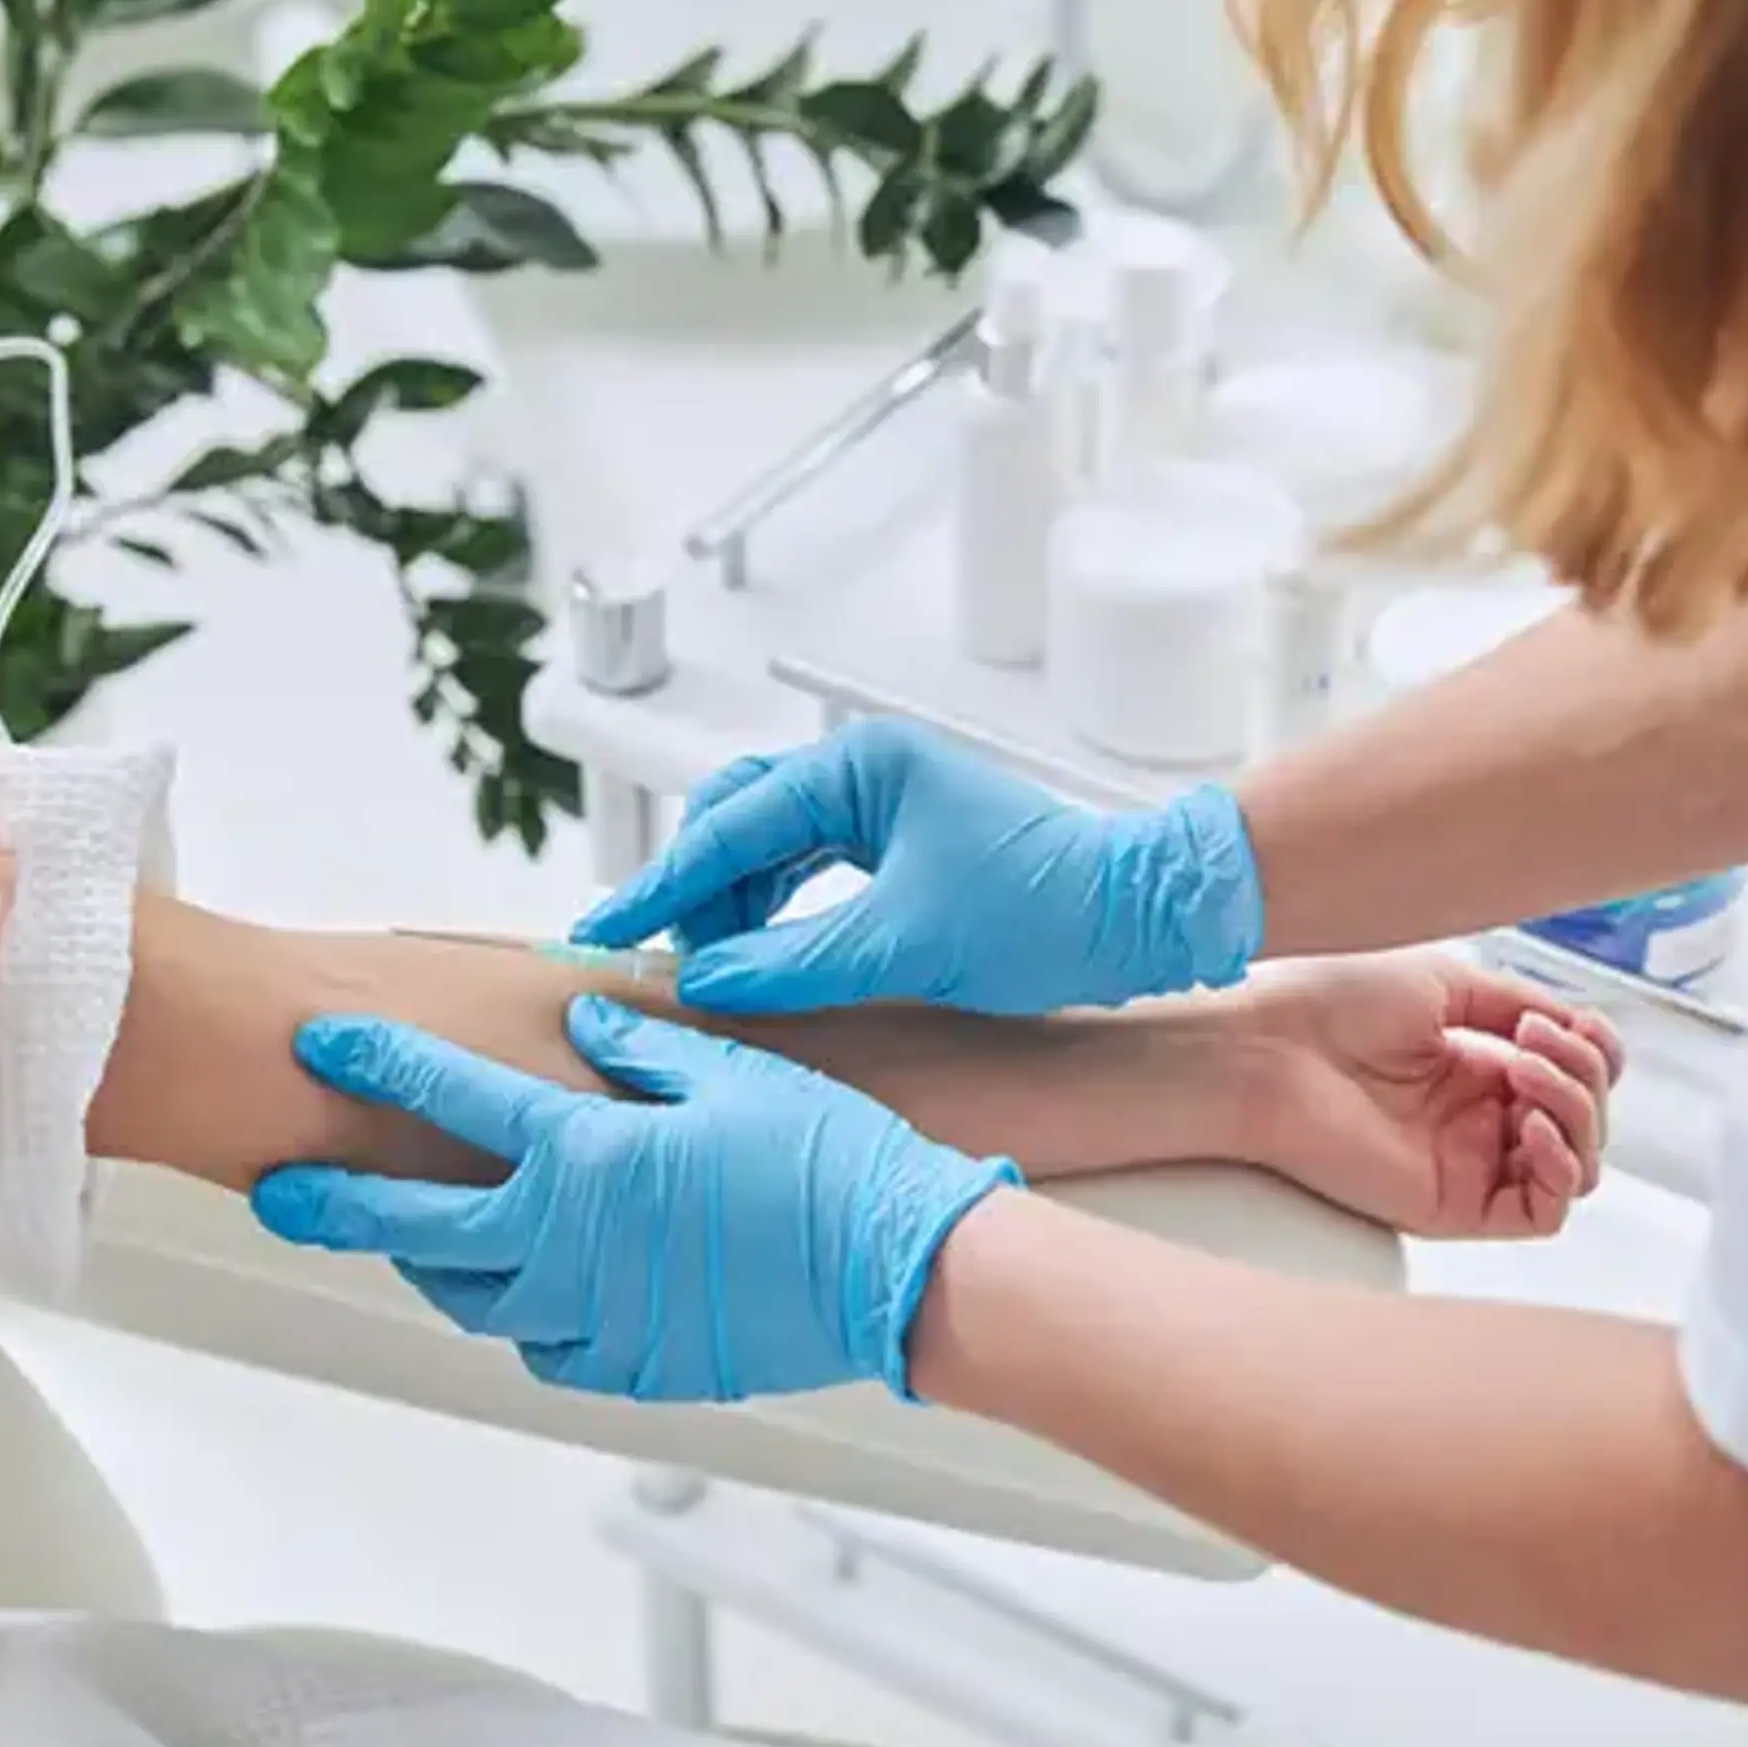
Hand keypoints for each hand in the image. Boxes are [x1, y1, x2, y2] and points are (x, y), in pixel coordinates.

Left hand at [252, 998, 1016, 1400]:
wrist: (898, 1276)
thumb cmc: (830, 1164)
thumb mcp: (736, 1075)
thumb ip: (644, 1050)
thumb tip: (584, 1029)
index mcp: (585, 1158)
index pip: (448, 1100)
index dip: (375, 1065)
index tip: (320, 1042)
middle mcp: (568, 1245)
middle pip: (413, 1229)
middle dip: (335, 1206)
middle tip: (277, 1194)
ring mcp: (597, 1317)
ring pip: (472, 1298)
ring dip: (429, 1264)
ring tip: (403, 1241)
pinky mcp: (636, 1369)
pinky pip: (545, 1349)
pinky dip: (519, 1318)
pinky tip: (521, 1295)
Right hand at [571, 720, 1265, 1016]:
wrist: (1141, 917)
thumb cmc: (1047, 911)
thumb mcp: (907, 944)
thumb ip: (795, 962)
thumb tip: (708, 980)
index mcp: (860, 766)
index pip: (729, 824)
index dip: (662, 884)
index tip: (606, 928)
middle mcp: (865, 769)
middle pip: (737, 819)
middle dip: (693, 888)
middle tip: (655, 955)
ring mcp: (883, 803)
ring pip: (769, 846)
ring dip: (732, 904)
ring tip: (708, 967)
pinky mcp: (901, 843)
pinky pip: (806, 867)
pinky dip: (772, 910)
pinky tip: (758, 956)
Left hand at [1233, 956, 1623, 1238]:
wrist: (1271, 1049)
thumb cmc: (1334, 1005)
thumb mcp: (1448, 984)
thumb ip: (1522, 1005)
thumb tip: (1582, 1025)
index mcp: (1478, 1066)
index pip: (1576, 1076)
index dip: (1592, 1051)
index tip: (1562, 1021)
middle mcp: (1480, 1119)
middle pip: (1587, 1119)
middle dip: (1582, 1074)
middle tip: (1533, 1044)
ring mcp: (1471, 1164)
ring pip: (1577, 1165)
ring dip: (1576, 1112)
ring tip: (1523, 1073)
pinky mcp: (1455, 1205)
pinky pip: (1542, 1212)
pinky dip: (1560, 1170)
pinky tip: (1529, 1126)